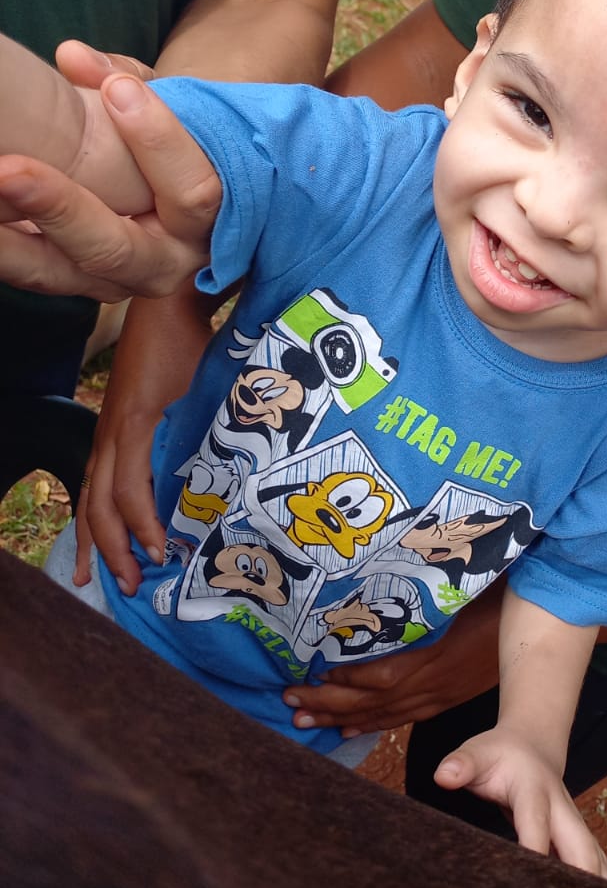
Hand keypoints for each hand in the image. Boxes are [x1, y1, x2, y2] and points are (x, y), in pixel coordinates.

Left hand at [0, 48, 219, 300]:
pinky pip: (31, 271)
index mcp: (214, 223)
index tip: (119, 88)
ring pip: (59, 273)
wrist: (186, 199)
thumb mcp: (178, 107)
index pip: (195, 192)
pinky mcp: (79, 283)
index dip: (159, 140)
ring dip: (10, 243)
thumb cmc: (187, 142)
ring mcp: (120, 281)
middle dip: (61, 209)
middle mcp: (169, 264)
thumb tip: (73, 57)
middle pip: (114, 249)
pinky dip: (2, 247)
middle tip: (11, 170)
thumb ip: (130, 77)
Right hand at [73, 290, 214, 593]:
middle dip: (113, 550)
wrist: (163, 300)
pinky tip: (91, 537)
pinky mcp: (109, 428)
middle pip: (99, 505)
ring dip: (94, 541)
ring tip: (93, 579)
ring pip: (87, 497)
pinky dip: (90, 514)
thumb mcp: (207, 388)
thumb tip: (238, 480)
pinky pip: (91, 480)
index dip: (143, 527)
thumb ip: (214, 430)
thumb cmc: (192, 341)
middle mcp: (111, 434)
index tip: (163, 553)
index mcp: (135, 427)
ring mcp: (105, 431)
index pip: (129, 492)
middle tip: (133, 586)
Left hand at [284, 583, 504, 735]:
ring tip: (304, 719)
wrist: (544, 629)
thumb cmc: (502, 594)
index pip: (380, 674)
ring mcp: (442, 694)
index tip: (306, 669)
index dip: (342, 677)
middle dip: (328, 702)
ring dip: (342, 717)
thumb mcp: (467, 583)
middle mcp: (434, 680)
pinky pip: (405, 718)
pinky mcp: (448, 699)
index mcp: (436, 651)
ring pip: (385, 714)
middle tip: (289, 701)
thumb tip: (385, 563)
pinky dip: (373, 725)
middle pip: (373, 700)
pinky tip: (349, 730)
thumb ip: (431, 583)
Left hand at [435, 729, 606, 877]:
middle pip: (581, 846)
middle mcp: (562, 809)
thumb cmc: (500, 754)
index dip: (536, 851)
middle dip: (581, 880)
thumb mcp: (478, 752)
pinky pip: (595, 863)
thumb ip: (461, 763)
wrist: (533, 744)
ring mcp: (574, 823)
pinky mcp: (577, 836)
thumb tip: (443, 776)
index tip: (530, 884)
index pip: (537, 825)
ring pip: (595, 858)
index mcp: (535, 790)